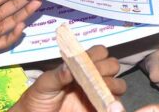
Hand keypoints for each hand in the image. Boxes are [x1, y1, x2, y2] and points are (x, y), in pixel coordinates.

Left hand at [12, 45, 126, 111]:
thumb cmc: (39, 98)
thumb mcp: (44, 84)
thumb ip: (57, 75)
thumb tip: (69, 66)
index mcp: (82, 66)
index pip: (99, 52)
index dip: (97, 54)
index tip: (88, 61)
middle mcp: (93, 77)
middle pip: (113, 65)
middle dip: (107, 68)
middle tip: (94, 76)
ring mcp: (98, 94)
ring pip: (119, 85)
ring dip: (112, 85)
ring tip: (98, 91)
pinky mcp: (100, 109)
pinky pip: (114, 105)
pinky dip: (114, 103)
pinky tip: (105, 103)